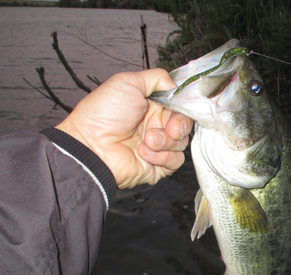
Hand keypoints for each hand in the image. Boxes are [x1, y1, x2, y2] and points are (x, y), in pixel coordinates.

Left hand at [55, 68, 192, 188]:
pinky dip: (163, 156)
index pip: (179, 105)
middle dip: (179, 125)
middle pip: (184, 124)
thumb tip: (173, 83)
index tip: (178, 107)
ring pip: (181, 142)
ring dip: (166, 140)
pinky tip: (143, 152)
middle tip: (169, 127)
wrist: (92, 146)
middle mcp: (154, 125)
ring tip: (146, 140)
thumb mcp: (127, 82)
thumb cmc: (103, 115)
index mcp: (150, 106)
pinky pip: (175, 160)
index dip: (182, 106)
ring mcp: (156, 146)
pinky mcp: (157, 165)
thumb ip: (156, 77)